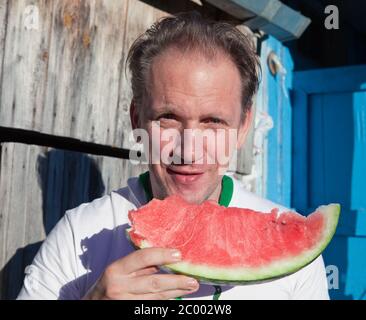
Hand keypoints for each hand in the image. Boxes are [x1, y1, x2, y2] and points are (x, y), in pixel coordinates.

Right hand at [82, 247, 198, 299]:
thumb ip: (140, 264)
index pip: (142, 258)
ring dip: (176, 292)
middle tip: (192, 279)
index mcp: (117, 269)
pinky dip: (166, 301)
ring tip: (191, 287)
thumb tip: (167, 257)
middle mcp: (120, 286)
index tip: (178, 254)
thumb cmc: (110, 282)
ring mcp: (125, 302)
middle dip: (176, 281)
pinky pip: (152, 306)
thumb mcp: (119, 269)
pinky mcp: (130, 311)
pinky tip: (176, 296)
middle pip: (154, 283)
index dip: (162, 255)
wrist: (93, 304)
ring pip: (156, 297)